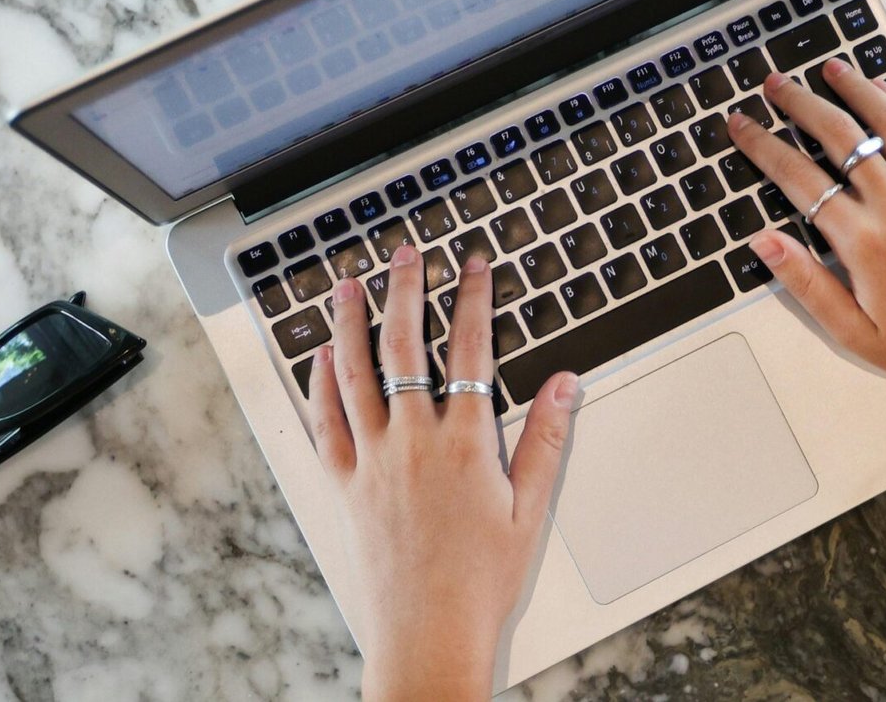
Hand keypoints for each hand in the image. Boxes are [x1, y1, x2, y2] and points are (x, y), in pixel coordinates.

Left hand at [303, 244, 578, 700]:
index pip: (469, 349)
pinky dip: (321, 384)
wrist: (428, 631)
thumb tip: (565, 383)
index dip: (471, 298)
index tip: (472, 264)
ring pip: (355, 374)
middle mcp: (413, 441)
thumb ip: (546, 438)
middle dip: (406, 291)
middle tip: (406, 254)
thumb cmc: (481, 578)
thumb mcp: (530, 507)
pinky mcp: (346, 484)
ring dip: (351, 323)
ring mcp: (373, 460)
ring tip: (348, 284)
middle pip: (404, 347)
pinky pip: (326, 423)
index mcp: (465, 442)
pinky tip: (322, 356)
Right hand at [726, 60, 885, 414]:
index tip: (741, 126)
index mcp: (863, 242)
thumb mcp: (851, 332)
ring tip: (830, 67)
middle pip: (839, 136)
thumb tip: (763, 243)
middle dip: (800, 104)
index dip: (763, 147)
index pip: (799, 179)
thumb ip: (805, 283)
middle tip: (775, 84)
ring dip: (855, 89)